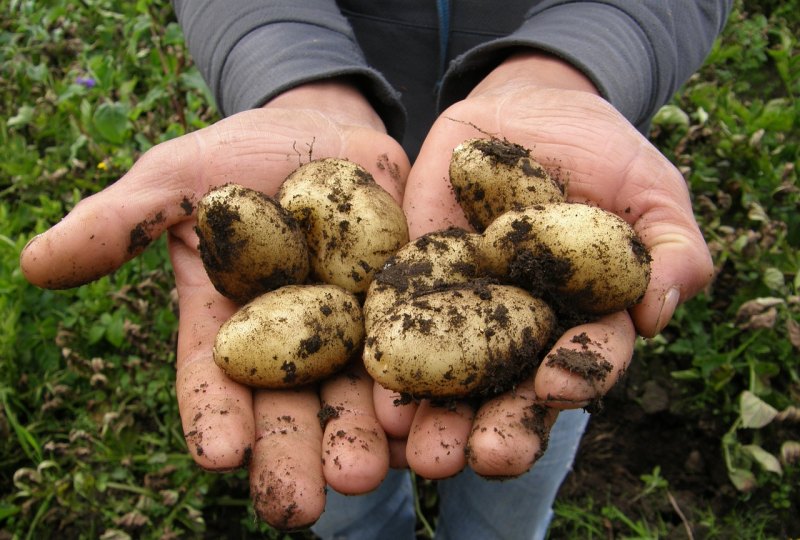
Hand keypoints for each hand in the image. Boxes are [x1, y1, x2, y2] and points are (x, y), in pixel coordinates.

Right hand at [20, 81, 409, 528]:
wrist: (325, 132)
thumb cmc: (239, 156)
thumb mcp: (177, 179)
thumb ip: (120, 222)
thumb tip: (35, 263)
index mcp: (231, 325)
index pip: (215, 381)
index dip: (214, 417)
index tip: (218, 455)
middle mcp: (293, 343)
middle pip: (291, 407)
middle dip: (295, 455)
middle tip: (301, 506)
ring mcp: (354, 329)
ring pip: (359, 395)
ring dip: (365, 439)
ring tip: (370, 476)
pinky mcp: (408, 306)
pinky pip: (420, 350)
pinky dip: (425, 388)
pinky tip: (427, 424)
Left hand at [377, 52, 713, 477]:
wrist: (527, 109)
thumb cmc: (602, 152)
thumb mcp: (650, 189)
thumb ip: (672, 247)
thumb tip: (660, 312)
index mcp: (583, 321)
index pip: (585, 361)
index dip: (576, 375)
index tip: (555, 385)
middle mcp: (522, 331)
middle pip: (513, 391)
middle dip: (500, 427)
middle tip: (482, 458)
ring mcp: (465, 311)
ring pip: (452, 378)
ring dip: (438, 418)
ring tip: (420, 451)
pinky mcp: (415, 283)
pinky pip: (398, 325)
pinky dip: (387, 361)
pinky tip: (374, 394)